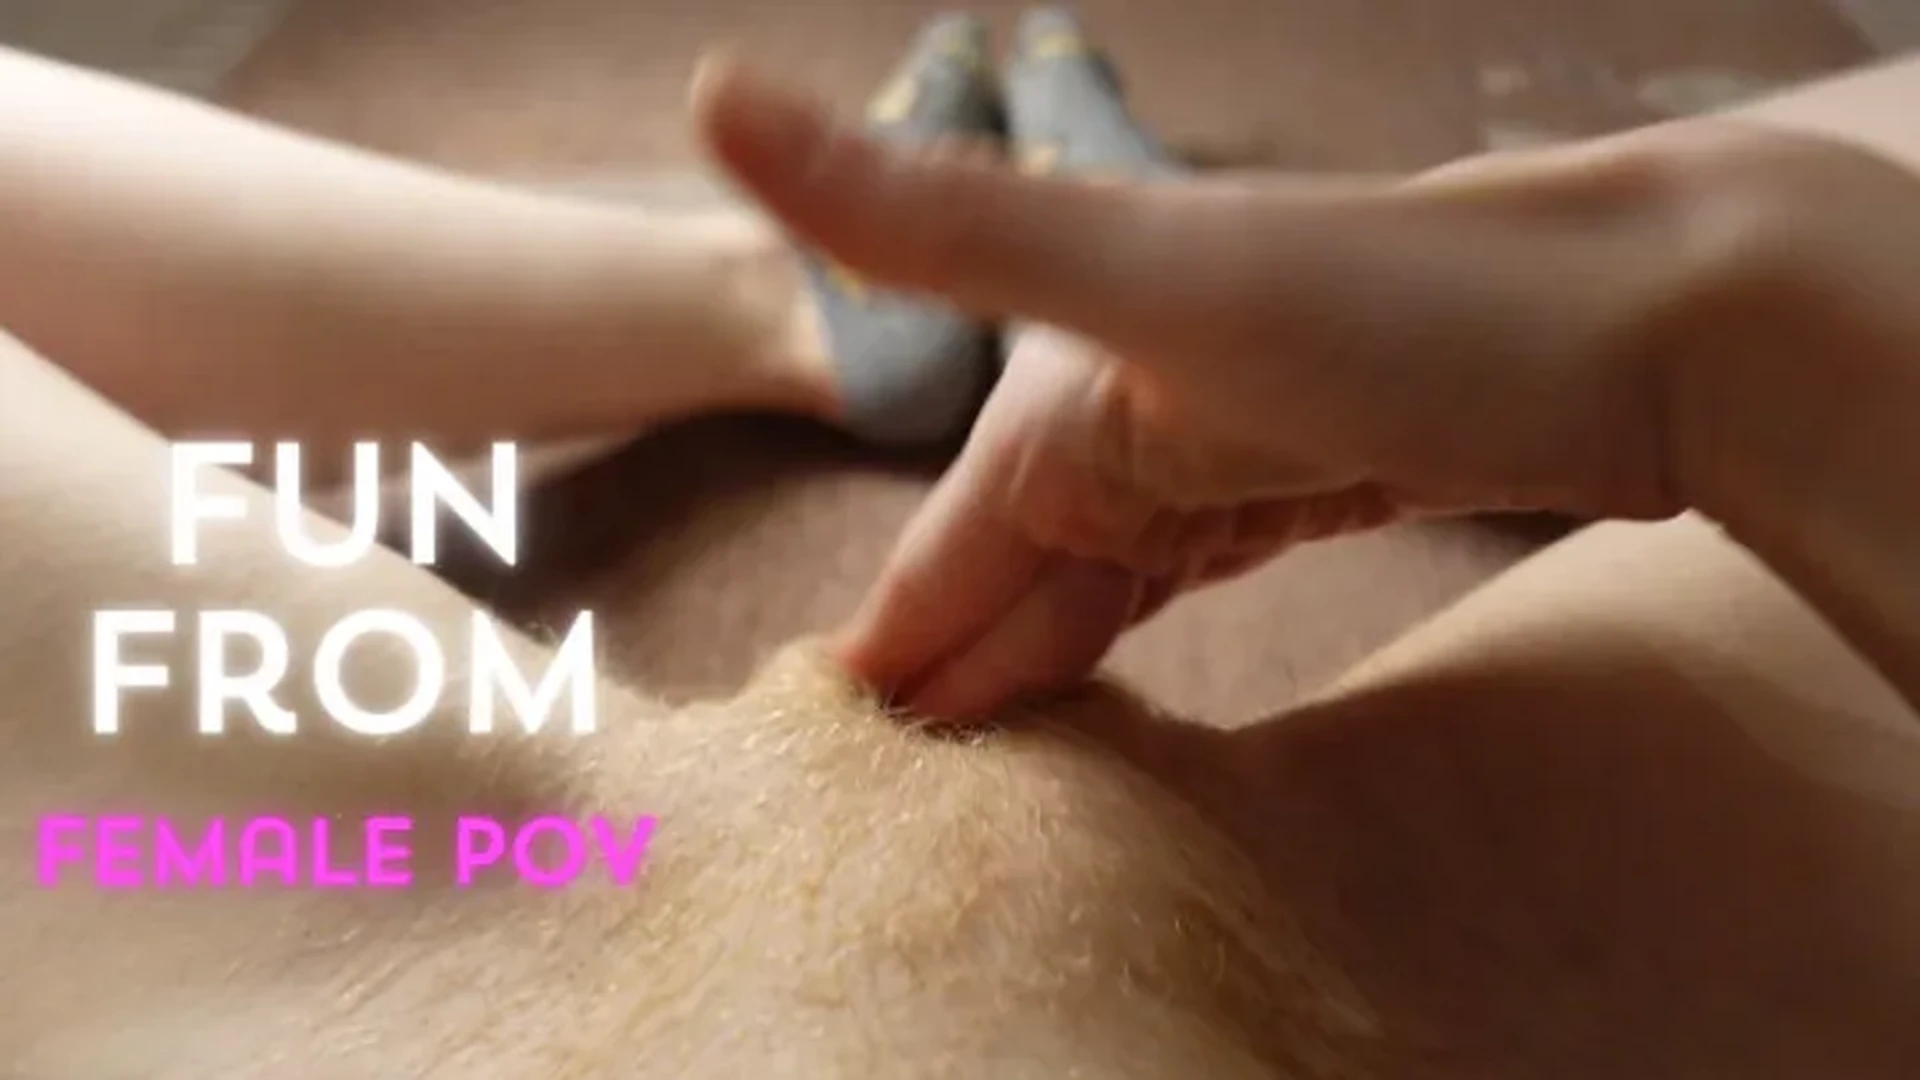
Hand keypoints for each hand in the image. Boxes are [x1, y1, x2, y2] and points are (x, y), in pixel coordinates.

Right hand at [692, 59, 1862, 717]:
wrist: (1651, 312)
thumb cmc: (1403, 303)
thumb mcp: (1147, 272)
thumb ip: (935, 224)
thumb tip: (714, 96)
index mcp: (1069, 388)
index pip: (943, 551)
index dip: (888, 649)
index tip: (821, 746)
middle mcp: (1127, 412)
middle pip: (1012, 578)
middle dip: (952, 678)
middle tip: (888, 802)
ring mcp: (1214, 449)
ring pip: (1090, 584)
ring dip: (1032, 666)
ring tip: (977, 770)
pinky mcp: (1298, 486)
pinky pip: (1174, 582)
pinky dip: (1121, 637)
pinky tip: (1097, 680)